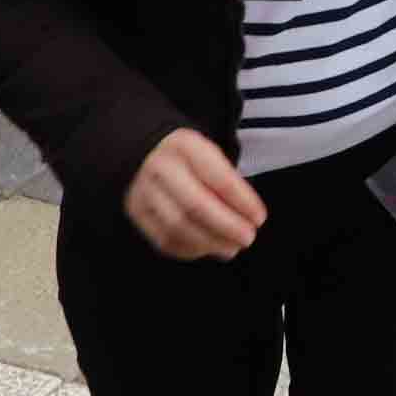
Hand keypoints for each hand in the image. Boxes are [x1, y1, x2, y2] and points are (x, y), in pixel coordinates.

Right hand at [123, 126, 268, 258]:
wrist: (142, 153)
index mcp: (185, 146)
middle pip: (195, 205)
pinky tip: (208, 248)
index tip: (259, 218)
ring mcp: (144, 192)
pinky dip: (191, 249)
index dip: (242, 202)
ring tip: (232, 247)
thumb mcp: (208, 154)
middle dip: (227, 227)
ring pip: (178, 227)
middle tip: (248, 237)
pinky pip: (164, 239)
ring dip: (211, 243)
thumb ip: (227, 181)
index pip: (217, 177)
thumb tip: (248, 217)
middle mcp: (161, 167)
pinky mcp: (136, 213)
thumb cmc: (187, 158)